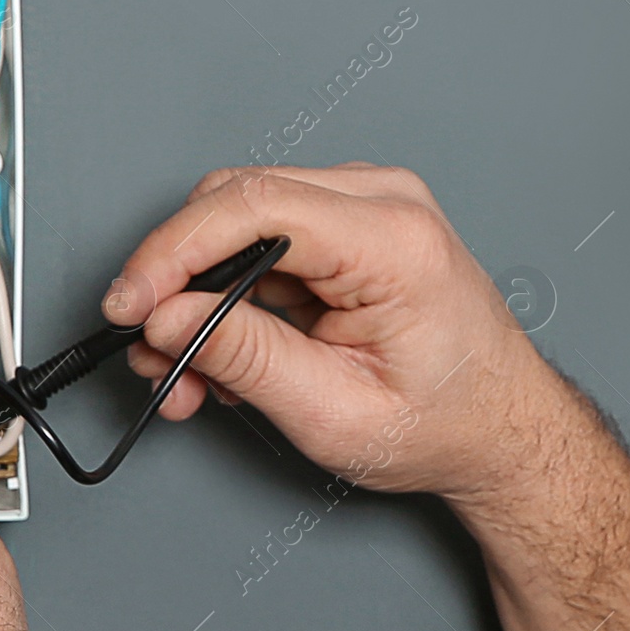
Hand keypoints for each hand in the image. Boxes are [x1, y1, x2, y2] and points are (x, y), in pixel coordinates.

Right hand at [104, 163, 571, 502]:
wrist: (500, 428)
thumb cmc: (444, 422)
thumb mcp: (333, 412)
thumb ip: (246, 358)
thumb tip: (168, 319)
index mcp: (393, 242)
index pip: (253, 206)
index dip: (172, 252)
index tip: (130, 304)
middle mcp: (382, 203)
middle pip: (234, 202)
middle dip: (173, 279)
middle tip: (149, 349)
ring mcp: (364, 207)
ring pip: (235, 222)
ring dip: (193, 295)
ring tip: (184, 371)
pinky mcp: (344, 227)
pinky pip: (257, 242)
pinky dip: (222, 296)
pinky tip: (218, 354)